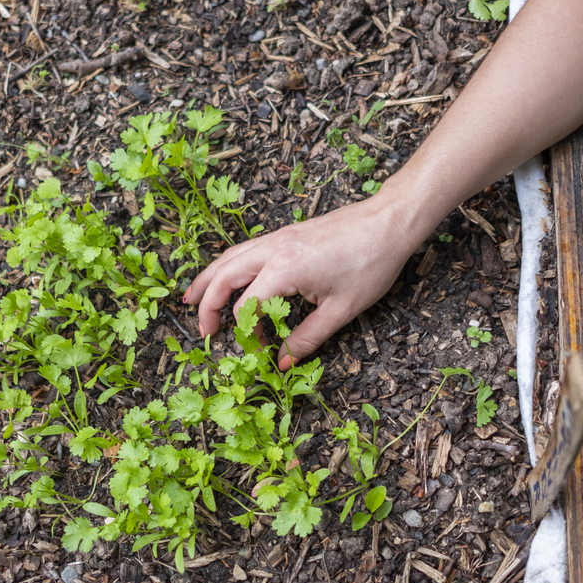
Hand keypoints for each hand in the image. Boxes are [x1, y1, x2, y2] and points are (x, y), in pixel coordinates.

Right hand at [185, 190, 422, 369]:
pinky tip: (228, 277)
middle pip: (224, 276)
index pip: (247, 307)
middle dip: (207, 304)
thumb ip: (308, 338)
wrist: (390, 222)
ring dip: (209, 279)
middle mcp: (274, 249)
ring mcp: (278, 237)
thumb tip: (283, 360)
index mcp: (284, 269)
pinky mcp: (286, 234)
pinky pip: (245, 250)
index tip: (255, 353)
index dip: (246, 335)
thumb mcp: (342, 310)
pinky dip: (228, 266)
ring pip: (229, 257)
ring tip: (191, 298)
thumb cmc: (371, 262)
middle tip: (203, 332)